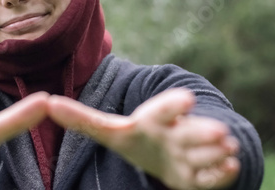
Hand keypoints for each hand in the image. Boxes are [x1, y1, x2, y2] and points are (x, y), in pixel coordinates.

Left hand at [48, 88, 239, 189]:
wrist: (171, 156)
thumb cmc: (138, 140)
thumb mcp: (112, 132)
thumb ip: (82, 120)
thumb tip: (46, 103)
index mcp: (154, 121)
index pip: (164, 111)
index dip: (172, 106)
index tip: (186, 98)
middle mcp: (178, 133)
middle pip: (194, 133)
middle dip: (204, 132)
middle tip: (218, 132)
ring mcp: (195, 153)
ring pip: (209, 152)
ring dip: (214, 154)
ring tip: (220, 149)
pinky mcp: (208, 173)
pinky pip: (217, 176)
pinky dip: (222, 174)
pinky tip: (227, 168)